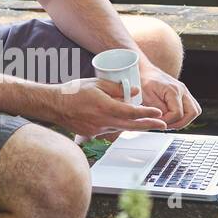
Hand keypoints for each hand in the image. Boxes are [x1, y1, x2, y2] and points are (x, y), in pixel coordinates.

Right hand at [52, 78, 167, 141]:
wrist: (54, 105)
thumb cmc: (73, 91)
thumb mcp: (97, 83)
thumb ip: (117, 88)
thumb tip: (135, 92)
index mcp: (105, 107)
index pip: (131, 113)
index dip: (147, 113)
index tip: (158, 113)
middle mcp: (103, 121)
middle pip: (131, 126)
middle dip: (149, 125)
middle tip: (163, 125)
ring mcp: (97, 130)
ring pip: (121, 128)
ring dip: (134, 125)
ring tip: (148, 122)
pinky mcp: (92, 133)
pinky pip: (110, 129)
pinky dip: (118, 124)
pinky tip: (121, 120)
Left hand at [138, 65, 201, 130]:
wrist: (145, 71)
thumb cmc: (144, 82)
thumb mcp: (146, 96)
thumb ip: (157, 108)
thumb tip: (164, 119)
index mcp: (173, 90)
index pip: (177, 113)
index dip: (167, 121)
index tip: (157, 121)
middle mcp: (183, 90)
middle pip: (192, 112)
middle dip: (180, 123)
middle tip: (167, 125)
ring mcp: (185, 92)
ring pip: (195, 111)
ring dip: (184, 120)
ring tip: (170, 122)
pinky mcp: (183, 94)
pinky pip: (191, 108)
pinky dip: (184, 115)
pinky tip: (172, 117)